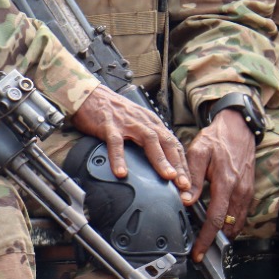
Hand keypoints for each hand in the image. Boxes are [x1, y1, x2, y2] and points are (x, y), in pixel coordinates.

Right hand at [69, 87, 186, 189]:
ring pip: (149, 140)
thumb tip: (159, 163)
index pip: (173, 144)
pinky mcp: (109, 126)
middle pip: (167, 143)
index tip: (188, 183)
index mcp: (152, 123)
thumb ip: (147, 140)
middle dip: (178, 164)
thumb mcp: (136, 124)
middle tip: (184, 184)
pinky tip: (121, 172)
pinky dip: (119, 158)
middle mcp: (144, 122)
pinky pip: (116, 143)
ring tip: (167, 176)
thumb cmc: (112, 112)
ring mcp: (127, 123)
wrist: (90, 95)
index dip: (183, 164)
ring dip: (160, 159)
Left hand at [184, 110, 256, 261]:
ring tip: (210, 242)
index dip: (206, 238)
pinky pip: (242, 214)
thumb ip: (193, 177)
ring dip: (225, 235)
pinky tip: (221, 226)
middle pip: (229, 226)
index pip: (215, 218)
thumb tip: (186, 200)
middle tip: (202, 252)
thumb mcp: (198, 152)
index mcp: (225, 182)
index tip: (199, 252)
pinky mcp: (249, 190)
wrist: (238, 128)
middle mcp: (239, 191)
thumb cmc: (216, 138)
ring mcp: (246, 192)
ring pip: (237, 223)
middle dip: (215, 242)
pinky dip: (233, 224)